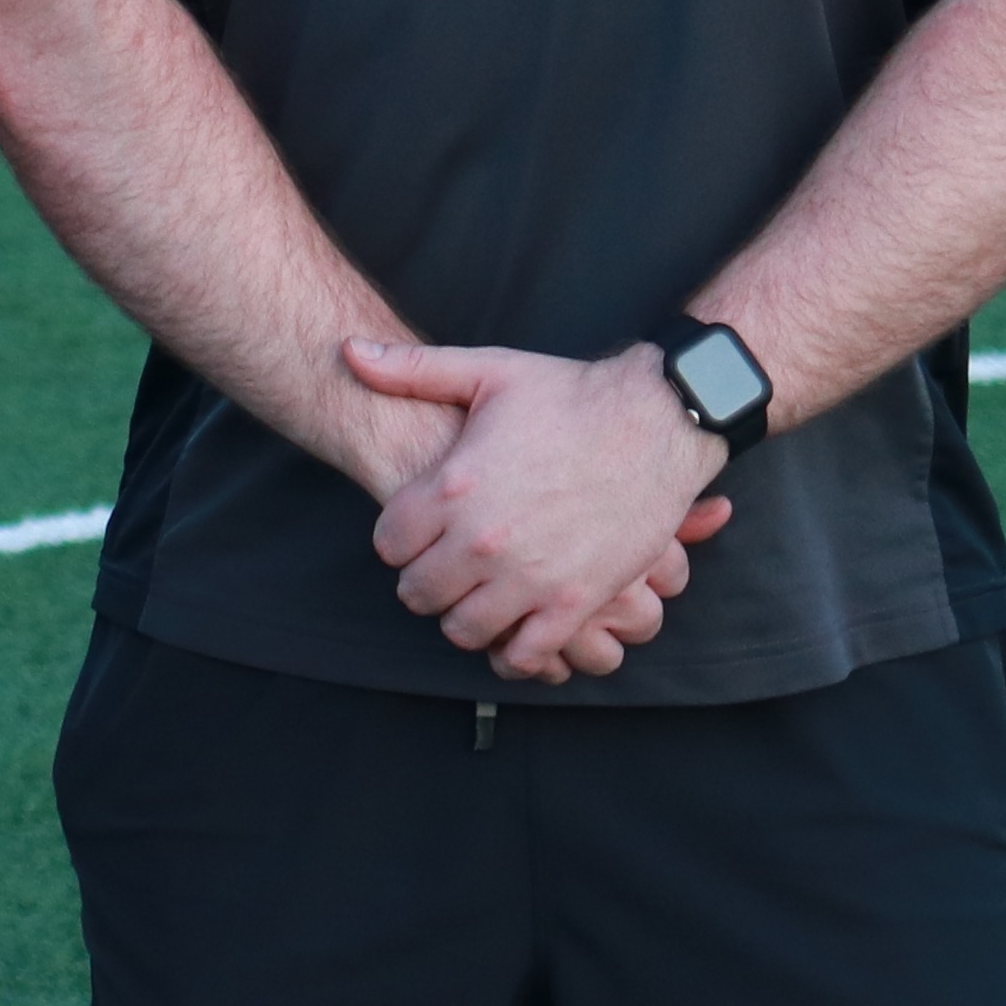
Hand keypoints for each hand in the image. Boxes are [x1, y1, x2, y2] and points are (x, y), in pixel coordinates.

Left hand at [346, 339, 738, 683]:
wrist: (657, 421)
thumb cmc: (570, 395)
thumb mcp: (487, 372)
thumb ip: (411, 369)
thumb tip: (348, 350)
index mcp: (453, 486)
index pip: (389, 543)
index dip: (396, 540)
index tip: (412, 535)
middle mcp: (484, 539)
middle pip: (418, 592)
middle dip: (422, 582)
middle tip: (438, 570)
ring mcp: (531, 576)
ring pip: (464, 629)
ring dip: (462, 618)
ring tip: (473, 599)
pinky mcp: (576, 601)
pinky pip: (526, 654)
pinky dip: (512, 653)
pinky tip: (511, 634)